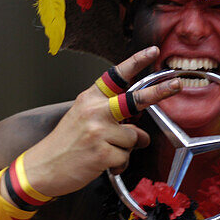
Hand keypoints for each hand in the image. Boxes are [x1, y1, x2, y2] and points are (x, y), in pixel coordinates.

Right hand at [22, 46, 180, 197]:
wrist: (43, 167)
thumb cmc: (64, 143)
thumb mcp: (82, 118)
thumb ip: (109, 114)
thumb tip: (138, 125)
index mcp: (89, 98)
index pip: (115, 76)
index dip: (136, 62)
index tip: (153, 51)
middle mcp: (95, 111)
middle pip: (135, 99)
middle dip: (159, 92)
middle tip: (177, 85)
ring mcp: (99, 131)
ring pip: (134, 138)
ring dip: (125, 149)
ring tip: (104, 152)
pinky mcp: (102, 153)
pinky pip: (126, 157)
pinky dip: (118, 164)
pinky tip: (101, 163)